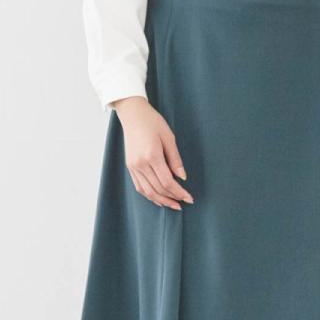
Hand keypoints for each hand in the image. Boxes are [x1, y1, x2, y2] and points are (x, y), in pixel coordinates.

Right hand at [112, 96, 193, 210]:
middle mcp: (140, 164)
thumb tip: (182, 178)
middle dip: (172, 198)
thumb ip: (176, 159)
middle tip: (184, 202)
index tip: (189, 198)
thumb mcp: (169, 137)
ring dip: (161, 201)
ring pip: (148, 192)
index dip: (179, 192)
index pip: (167, 182)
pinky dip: (150, 196)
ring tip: (173, 205)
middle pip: (158, 189)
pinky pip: (139, 187)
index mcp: (152, 155)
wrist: (133, 114)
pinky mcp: (130, 167)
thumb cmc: (153, 122)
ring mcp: (133, 167)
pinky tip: (159, 199)